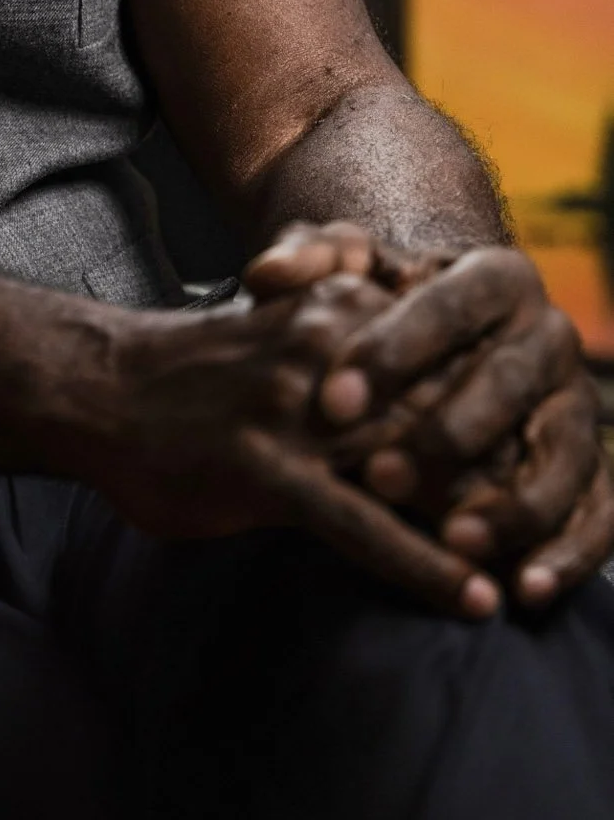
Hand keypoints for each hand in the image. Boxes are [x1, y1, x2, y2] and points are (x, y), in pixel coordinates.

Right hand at [84, 274, 502, 618]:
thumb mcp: (283, 329)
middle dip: (501, 476)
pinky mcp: (267, 468)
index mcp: (339, 304)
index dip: (501, 416)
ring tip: (526, 571)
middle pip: (450, 415)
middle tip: (538, 527)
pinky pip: (364, 526)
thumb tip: (430, 397)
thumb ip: (354, 349)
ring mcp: (297, 409)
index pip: (453, 362)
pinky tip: (469, 597)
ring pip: (419, 471)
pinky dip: (426, 565)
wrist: (99, 386)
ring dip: (482, 527)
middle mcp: (328, 349)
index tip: (532, 464)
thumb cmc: (197, 370)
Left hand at [247, 223, 613, 603]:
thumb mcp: (346, 270)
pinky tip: (525, 589)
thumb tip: (265, 273)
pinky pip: (601, 515)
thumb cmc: (384, 307)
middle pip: (507, 384)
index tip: (331, 402)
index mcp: (498, 275)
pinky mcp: (594, 468)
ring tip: (454, 543)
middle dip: (443, 435)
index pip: (447, 307)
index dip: (391, 353)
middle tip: (376, 478)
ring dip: (511, 505)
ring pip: (562, 456)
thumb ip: (310, 257)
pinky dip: (570, 553)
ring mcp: (578, 406)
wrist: (447, 345)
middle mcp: (551, 337)